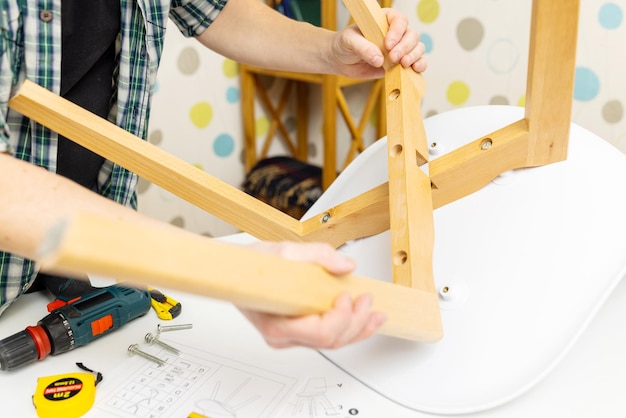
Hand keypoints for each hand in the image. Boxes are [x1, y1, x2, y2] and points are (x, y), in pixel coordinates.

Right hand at [238, 242, 386, 348]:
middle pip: (330, 341)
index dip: (339, 317)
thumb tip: (346, 265)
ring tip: (374, 312)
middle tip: (365, 299)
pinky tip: (366, 321)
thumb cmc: (255, 266)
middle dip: (356, 321)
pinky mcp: (300, 333)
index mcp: (276, 323)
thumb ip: (319, 255)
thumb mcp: (285, 252)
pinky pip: (329, 338)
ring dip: (359, 328)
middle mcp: (283, 336)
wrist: (240, 271)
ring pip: (332, 344)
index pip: (318, 332)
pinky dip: (351, 330)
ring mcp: (292, 337)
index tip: (345, 295)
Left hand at [330, 8, 426, 78]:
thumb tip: (379, 59)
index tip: (388, 44)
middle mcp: (395, 33)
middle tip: (393, 57)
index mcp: (384, 21)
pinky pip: (416, 62)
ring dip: (413, 56)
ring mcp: (399, 49)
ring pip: (417, 48)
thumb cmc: (344, 44)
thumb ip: (363, 48)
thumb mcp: (349, 41)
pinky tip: (415, 69)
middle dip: (405, 47)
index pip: (399, 21)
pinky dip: (419, 65)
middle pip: (412, 35)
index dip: (397, 32)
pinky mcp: (399, 64)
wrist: (341, 60)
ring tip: (402, 64)